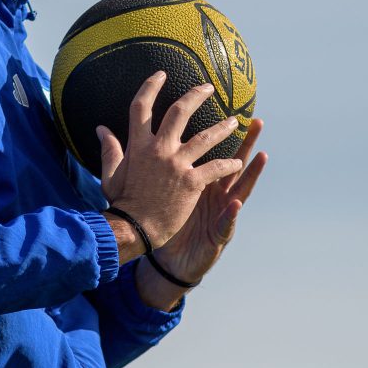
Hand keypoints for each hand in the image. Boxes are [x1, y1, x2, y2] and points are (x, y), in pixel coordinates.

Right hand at [97, 71, 244, 259]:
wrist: (136, 227)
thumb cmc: (122, 202)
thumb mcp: (111, 174)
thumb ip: (109, 149)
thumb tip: (101, 129)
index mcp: (138, 145)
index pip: (141, 107)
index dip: (150, 86)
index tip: (161, 75)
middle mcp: (159, 149)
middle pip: (180, 112)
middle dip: (196, 95)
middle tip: (208, 87)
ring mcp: (176, 164)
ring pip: (206, 136)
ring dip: (223, 127)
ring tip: (235, 121)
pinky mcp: (192, 182)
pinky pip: (216, 167)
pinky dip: (228, 164)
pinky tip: (237, 163)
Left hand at [142, 118, 266, 299]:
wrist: (166, 259)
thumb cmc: (162, 223)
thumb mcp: (148, 190)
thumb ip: (136, 160)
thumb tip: (105, 132)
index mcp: (198, 179)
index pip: (211, 151)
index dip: (219, 131)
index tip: (225, 108)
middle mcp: (213, 192)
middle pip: (232, 163)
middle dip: (244, 142)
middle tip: (255, 121)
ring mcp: (218, 211)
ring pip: (239, 189)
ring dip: (251, 173)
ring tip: (262, 155)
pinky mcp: (217, 233)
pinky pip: (226, 223)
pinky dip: (230, 214)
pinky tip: (235, 204)